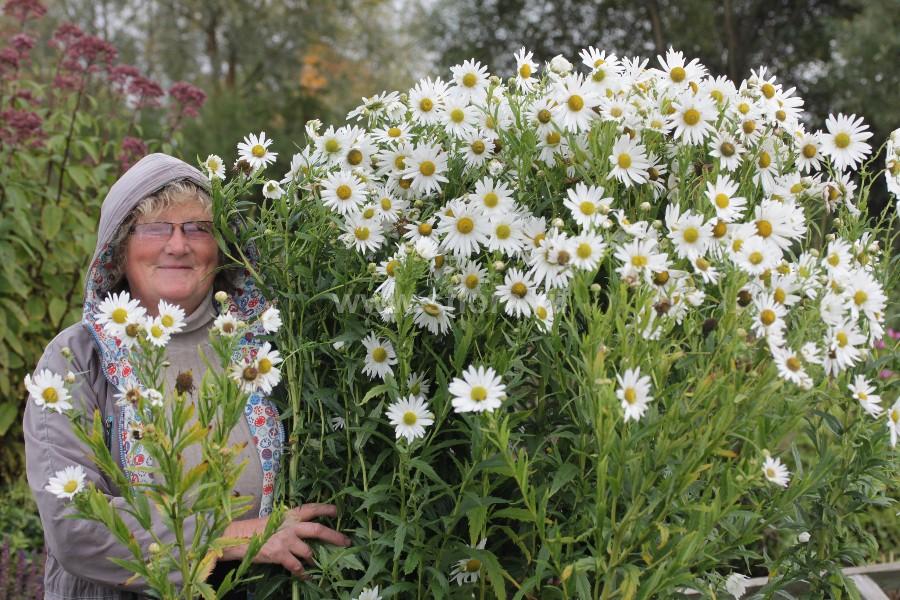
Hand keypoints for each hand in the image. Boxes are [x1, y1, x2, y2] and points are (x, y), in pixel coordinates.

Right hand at [221, 503, 350, 575]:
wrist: (236, 537)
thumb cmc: (256, 528)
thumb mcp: (275, 519)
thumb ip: (290, 522)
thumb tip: (303, 528)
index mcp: (290, 515)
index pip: (311, 508)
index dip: (326, 509)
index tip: (337, 511)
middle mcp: (290, 526)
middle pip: (318, 529)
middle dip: (334, 536)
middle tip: (346, 542)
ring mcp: (286, 540)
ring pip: (309, 551)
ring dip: (314, 558)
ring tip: (316, 562)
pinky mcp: (279, 554)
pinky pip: (296, 566)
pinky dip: (303, 573)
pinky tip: (306, 577)